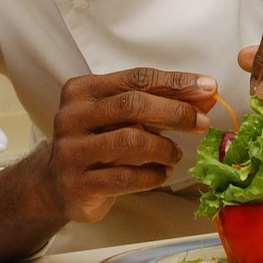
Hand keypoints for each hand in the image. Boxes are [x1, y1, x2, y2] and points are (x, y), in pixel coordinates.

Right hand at [0, 67, 216, 262]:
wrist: (54, 183)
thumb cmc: (97, 141)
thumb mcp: (124, 116)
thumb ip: (161, 101)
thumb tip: (207, 93)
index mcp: (82, 90)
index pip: (136, 78)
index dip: (176, 82)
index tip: (208, 87)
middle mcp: (71, 116)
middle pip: (133, 105)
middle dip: (175, 112)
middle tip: (201, 122)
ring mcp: (71, 151)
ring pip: (130, 142)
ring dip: (164, 148)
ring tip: (175, 154)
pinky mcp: (77, 184)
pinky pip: (126, 178)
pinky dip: (153, 175)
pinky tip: (161, 173)